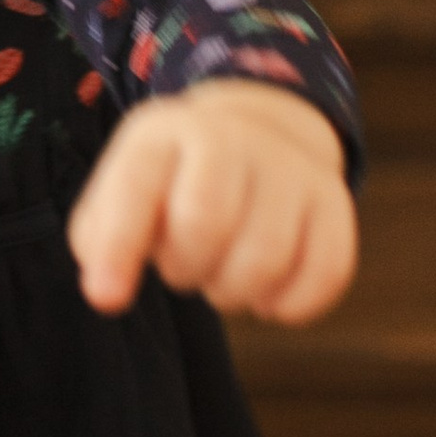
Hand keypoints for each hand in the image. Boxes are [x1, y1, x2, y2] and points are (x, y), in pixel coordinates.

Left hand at [69, 80, 356, 326]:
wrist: (259, 131)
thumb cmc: (176, 180)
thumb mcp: (126, 186)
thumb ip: (100, 237)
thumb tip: (107, 288)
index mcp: (167, 133)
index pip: (137, 189)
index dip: (119, 249)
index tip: (106, 299)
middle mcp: (233, 138)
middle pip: (204, 226)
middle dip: (184, 268)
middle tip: (184, 265)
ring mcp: (290, 168)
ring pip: (265, 260)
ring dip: (234, 293)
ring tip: (222, 275)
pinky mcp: (335, 202)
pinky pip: (324, 274)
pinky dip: (289, 305)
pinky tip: (268, 294)